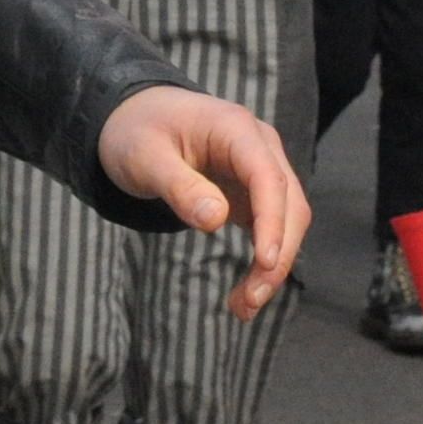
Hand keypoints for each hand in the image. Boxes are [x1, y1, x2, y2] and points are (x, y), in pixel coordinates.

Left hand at [94, 86, 308, 318]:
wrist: (134, 117)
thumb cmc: (137, 132)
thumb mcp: (145, 158)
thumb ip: (179, 186)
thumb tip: (215, 220)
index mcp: (236, 129)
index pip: (267, 177)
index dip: (272, 221)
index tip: (265, 262)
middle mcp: (259, 146)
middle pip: (288, 203)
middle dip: (277, 255)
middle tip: (249, 302)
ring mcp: (260, 167)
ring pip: (287, 218)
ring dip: (274, 263)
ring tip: (244, 306)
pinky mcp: (253, 190)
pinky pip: (271, 226)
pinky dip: (264, 259)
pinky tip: (247, 289)